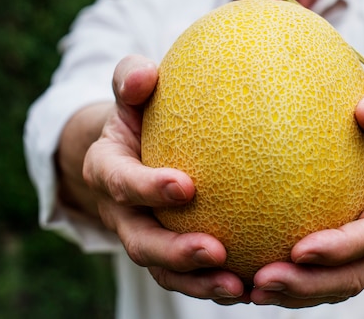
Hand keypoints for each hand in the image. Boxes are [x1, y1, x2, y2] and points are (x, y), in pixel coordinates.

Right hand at [82, 55, 247, 302]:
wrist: (135, 146)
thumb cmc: (140, 110)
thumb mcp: (130, 90)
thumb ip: (131, 78)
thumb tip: (143, 75)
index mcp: (107, 169)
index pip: (120, 182)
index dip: (147, 188)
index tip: (186, 187)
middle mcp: (121, 211)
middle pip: (140, 241)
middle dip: (175, 252)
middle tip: (215, 251)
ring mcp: (144, 235)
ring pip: (165, 270)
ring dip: (200, 283)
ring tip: (240, 288)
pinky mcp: (168, 251)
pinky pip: (190, 275)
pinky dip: (217, 284)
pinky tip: (256, 285)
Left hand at [249, 81, 363, 306]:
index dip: (342, 248)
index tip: (299, 249)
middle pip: (357, 273)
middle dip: (311, 284)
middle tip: (263, 281)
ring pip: (340, 285)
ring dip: (298, 293)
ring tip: (253, 289)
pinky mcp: (356, 251)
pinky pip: (328, 276)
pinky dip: (296, 284)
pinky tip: (256, 279)